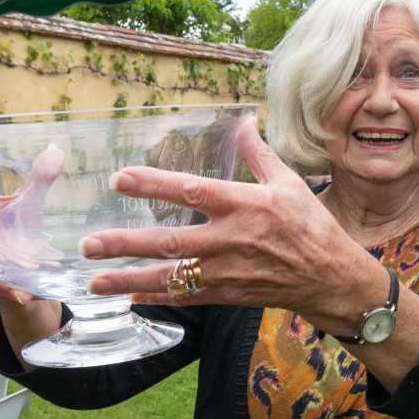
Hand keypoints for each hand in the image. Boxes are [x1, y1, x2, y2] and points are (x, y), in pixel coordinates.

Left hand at [83, 117, 386, 335]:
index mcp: (245, 204)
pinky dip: (158, 297)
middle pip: (170, 240)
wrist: (330, 276)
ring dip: (130, 278)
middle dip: (126, 243)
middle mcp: (231, 238)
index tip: (120, 179)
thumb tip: (243, 121)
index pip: (191, 190)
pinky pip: (188, 298)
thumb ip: (259, 154)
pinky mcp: (229, 293)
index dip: (154, 184)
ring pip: (172, 275)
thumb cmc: (311, 225)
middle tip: (88, 243)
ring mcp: (228, 270)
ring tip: (93, 280)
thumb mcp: (289, 182)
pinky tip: (130, 296)